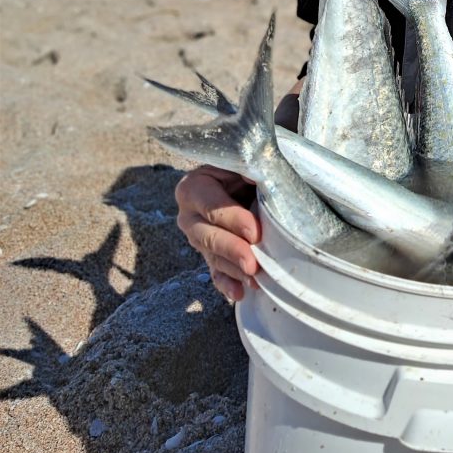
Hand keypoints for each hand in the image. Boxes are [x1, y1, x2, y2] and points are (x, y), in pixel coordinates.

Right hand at [175, 165, 260, 301]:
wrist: (243, 175)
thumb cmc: (244, 165)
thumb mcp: (243, 160)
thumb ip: (250, 167)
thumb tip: (263, 180)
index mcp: (193, 186)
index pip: (211, 205)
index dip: (232, 219)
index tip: (255, 231)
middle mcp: (189, 214)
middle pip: (208, 236)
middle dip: (232, 250)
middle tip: (253, 263)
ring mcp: (198, 237)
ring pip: (213, 256)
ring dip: (233, 269)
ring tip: (254, 279)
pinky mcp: (209, 254)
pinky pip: (215, 271)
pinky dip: (227, 283)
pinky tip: (239, 293)